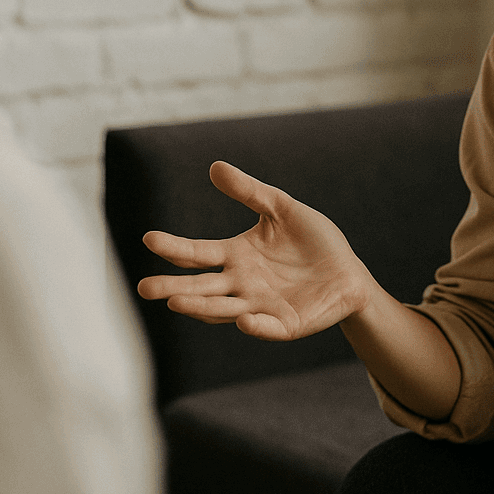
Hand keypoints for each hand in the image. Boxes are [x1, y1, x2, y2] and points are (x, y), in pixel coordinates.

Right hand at [137, 161, 374, 340]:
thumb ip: (250, 192)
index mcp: (237, 256)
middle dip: (173, 287)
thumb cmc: (314, 239)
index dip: (174, 247)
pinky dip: (255, 326)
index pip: (198, 253)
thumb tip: (215, 166)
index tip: (149, 238)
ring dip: (202, 308)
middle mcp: (241, 284)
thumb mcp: (282, 209)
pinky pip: (267, 327)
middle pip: (201, 287)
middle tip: (144, 288)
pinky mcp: (286, 324)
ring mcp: (261, 307)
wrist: (349, 271)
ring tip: (176, 301)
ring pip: (224, 310)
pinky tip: (244, 319)